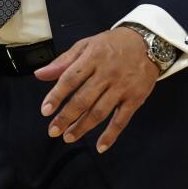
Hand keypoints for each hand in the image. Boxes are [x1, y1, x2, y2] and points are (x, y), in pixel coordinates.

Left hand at [33, 27, 158, 152]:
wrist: (148, 42)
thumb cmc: (112, 44)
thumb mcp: (86, 45)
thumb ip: (63, 61)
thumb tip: (40, 74)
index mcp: (93, 58)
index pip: (70, 79)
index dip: (57, 96)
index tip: (45, 111)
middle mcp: (107, 73)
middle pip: (83, 99)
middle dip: (66, 117)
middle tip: (53, 130)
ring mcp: (122, 87)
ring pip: (100, 111)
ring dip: (83, 127)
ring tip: (68, 137)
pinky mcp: (135, 98)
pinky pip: (122, 119)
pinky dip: (111, 134)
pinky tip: (100, 146)